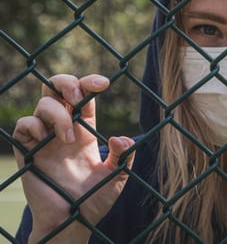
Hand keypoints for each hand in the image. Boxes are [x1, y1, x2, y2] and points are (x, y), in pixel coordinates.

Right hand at [12, 74, 134, 242]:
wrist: (71, 224)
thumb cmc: (94, 201)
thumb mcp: (117, 177)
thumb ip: (124, 157)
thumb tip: (121, 139)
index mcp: (85, 130)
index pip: (84, 96)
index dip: (90, 83)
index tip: (103, 84)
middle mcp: (63, 129)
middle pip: (56, 89)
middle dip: (66, 82)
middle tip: (78, 96)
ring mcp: (44, 139)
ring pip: (43, 104)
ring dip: (58, 114)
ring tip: (69, 138)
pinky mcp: (27, 152)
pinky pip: (23, 125)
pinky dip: (34, 125)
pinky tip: (46, 139)